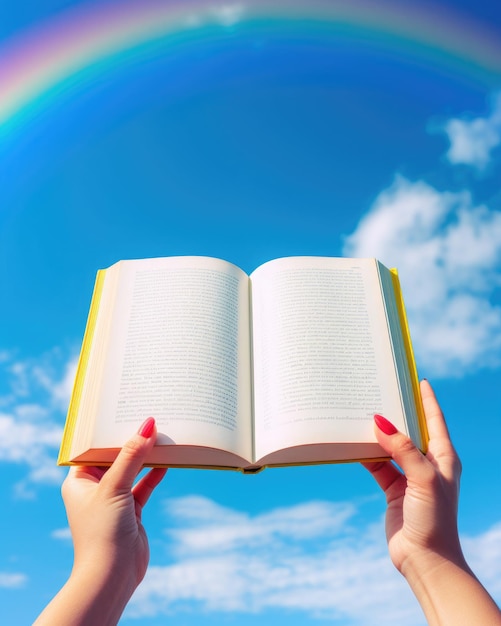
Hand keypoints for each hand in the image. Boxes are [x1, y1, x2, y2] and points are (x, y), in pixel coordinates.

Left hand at [35, 417, 165, 625]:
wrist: (112, 576)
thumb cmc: (102, 531)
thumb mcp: (115, 486)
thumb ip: (132, 455)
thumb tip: (148, 424)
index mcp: (79, 479)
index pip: (95, 446)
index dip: (110, 429)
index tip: (128, 409)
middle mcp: (95, 486)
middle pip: (116, 455)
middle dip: (133, 439)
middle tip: (151, 416)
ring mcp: (115, 498)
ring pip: (133, 468)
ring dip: (147, 455)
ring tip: (164, 434)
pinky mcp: (132, 510)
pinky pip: (144, 484)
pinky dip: (155, 472)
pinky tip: (168, 460)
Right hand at [363, 379, 461, 573]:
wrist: (425, 559)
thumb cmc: (434, 518)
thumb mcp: (422, 478)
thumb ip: (402, 448)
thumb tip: (380, 422)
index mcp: (443, 458)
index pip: (435, 421)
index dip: (427, 400)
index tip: (418, 380)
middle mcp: (427, 464)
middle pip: (409, 431)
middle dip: (396, 414)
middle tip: (380, 393)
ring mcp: (409, 476)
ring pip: (390, 447)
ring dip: (377, 435)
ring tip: (361, 414)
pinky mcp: (393, 489)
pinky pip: (378, 465)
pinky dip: (366, 455)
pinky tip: (353, 444)